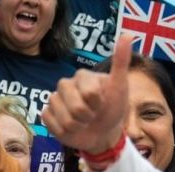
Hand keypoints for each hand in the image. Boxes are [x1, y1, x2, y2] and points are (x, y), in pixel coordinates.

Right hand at [42, 35, 131, 154]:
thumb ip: (121, 62)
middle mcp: (65, 84)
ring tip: (84, 122)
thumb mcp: (120, 87)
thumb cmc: (113, 109)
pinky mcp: (47, 115)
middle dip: (88, 116)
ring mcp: (54, 99)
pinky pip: (51, 124)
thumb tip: (128, 35)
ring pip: (64, 118)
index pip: (89, 93)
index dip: (98, 104)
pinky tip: (72, 128)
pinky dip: (65, 131)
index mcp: (82, 76)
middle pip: (75, 107)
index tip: (103, 104)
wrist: (104, 134)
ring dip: (78, 125)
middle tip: (93, 115)